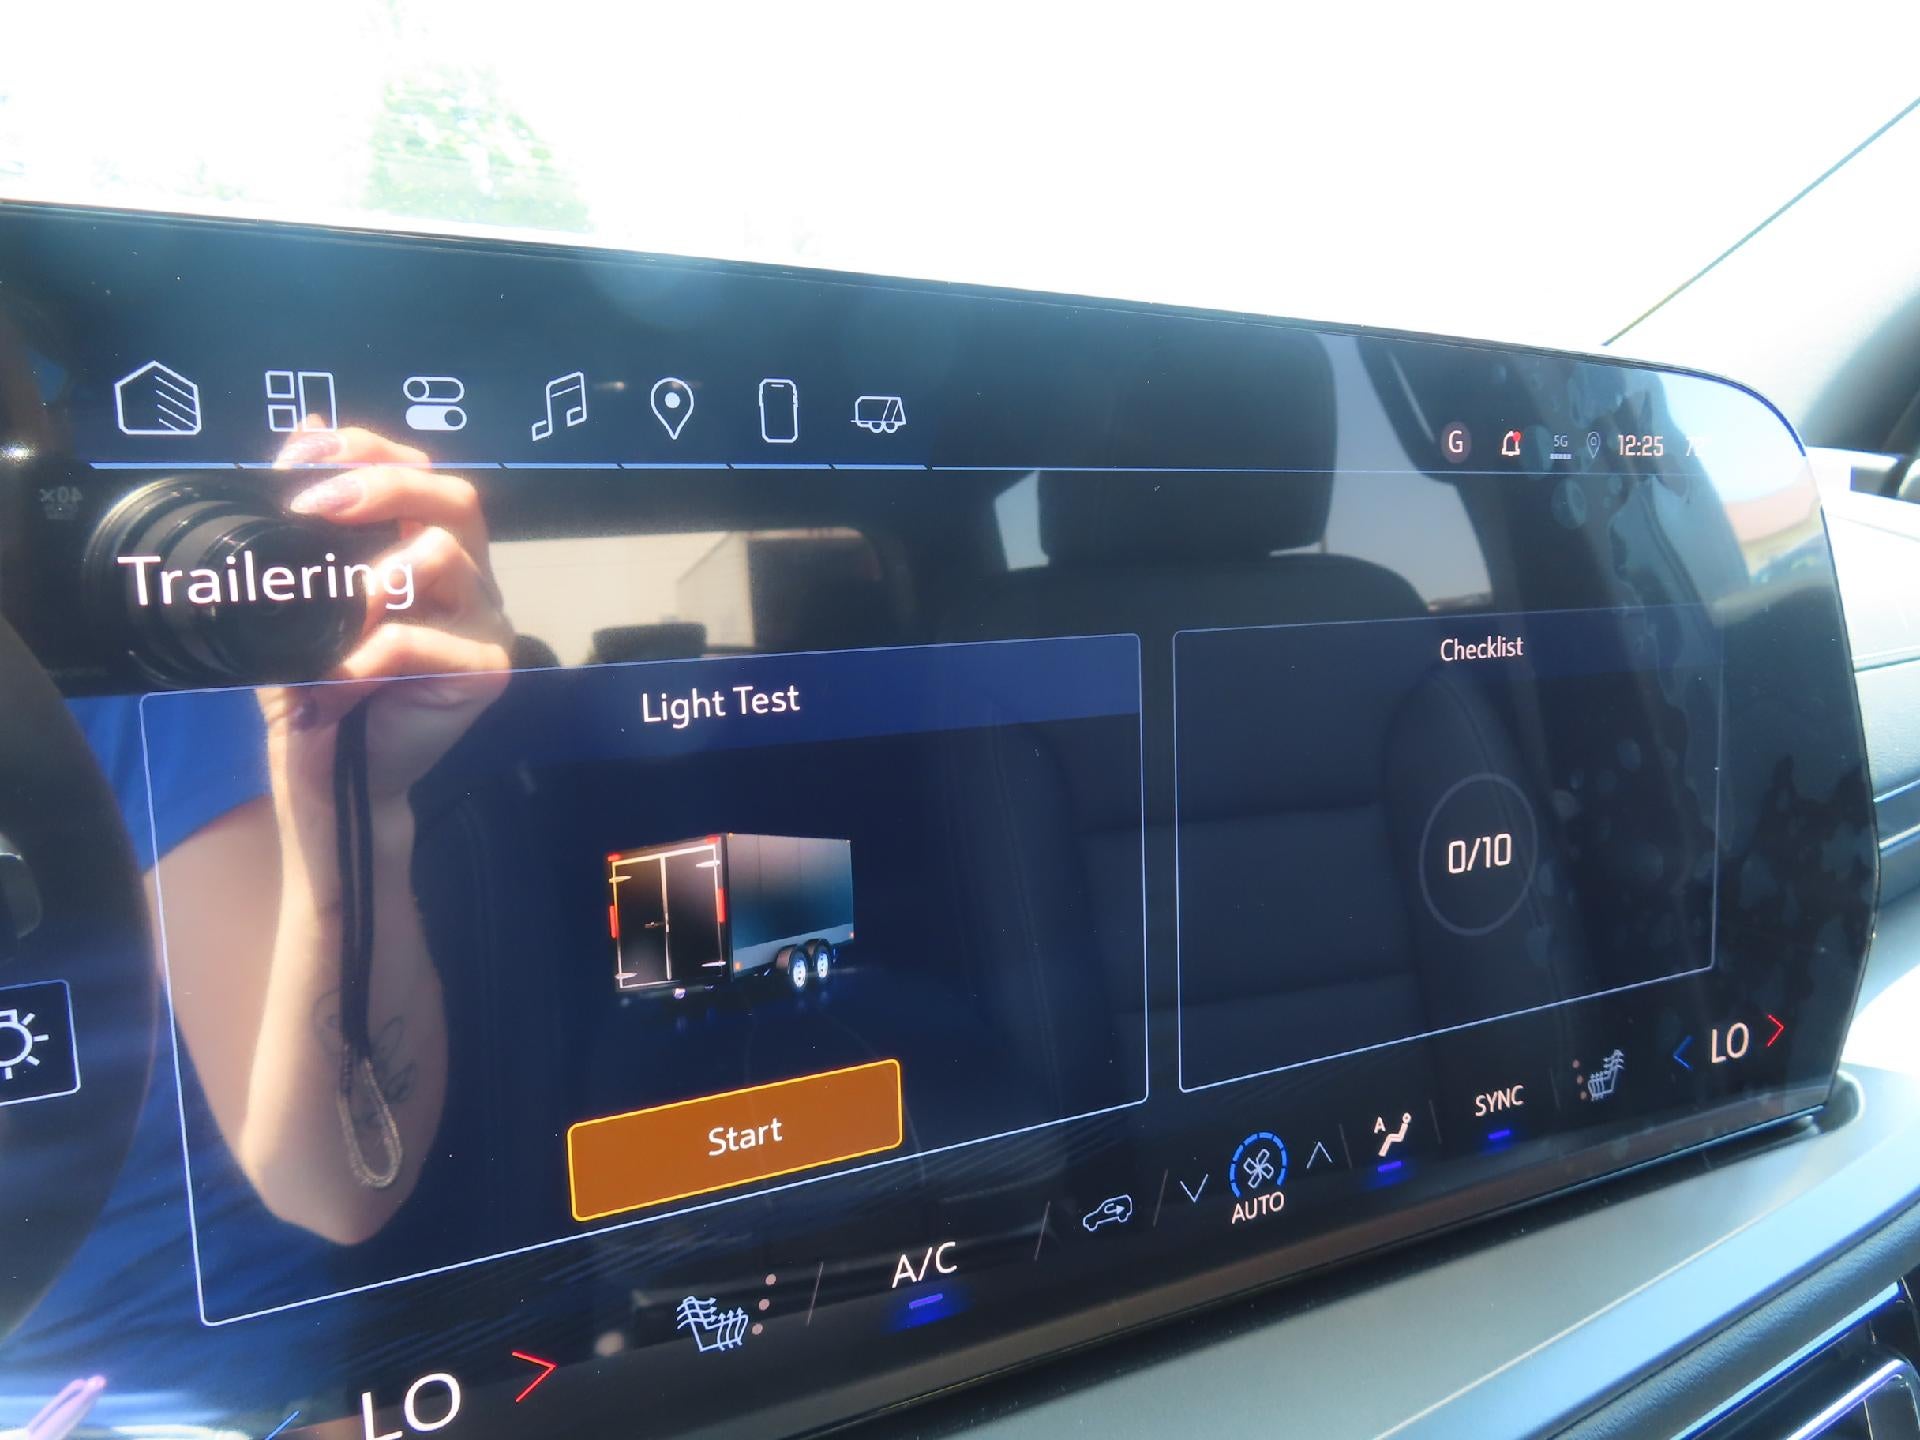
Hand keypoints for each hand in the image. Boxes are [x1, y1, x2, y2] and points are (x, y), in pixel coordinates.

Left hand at [257, 428, 510, 811]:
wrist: (330, 772)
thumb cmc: (316, 684)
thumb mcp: (297, 595)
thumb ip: (308, 521)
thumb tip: (306, 427)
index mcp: (426, 546)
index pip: (418, 470)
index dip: (364, 449)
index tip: (297, 458)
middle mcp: (466, 576)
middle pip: (454, 496)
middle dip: (384, 485)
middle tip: (314, 509)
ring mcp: (483, 621)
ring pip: (444, 556)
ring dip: (366, 583)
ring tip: (325, 626)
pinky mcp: (487, 668)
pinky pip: (422, 639)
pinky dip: (362, 656)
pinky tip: (332, 682)